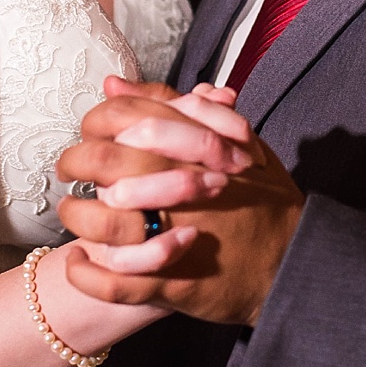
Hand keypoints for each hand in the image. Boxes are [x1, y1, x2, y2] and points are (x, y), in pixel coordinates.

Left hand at [55, 76, 302, 323]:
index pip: (123, 118)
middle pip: (102, 164)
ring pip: (100, 223)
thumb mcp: (234, 142)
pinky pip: (113, 283)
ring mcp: (173, 237)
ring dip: (76, 217)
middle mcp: (179, 189)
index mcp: (192, 150)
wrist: (295, 261)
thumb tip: (114, 84)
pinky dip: (86, 274)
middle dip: (74, 164)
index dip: (94, 123)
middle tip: (70, 172)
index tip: (89, 136)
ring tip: (74, 214)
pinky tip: (78, 262)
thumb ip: (175, 110)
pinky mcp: (171, 283)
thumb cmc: (260, 198)